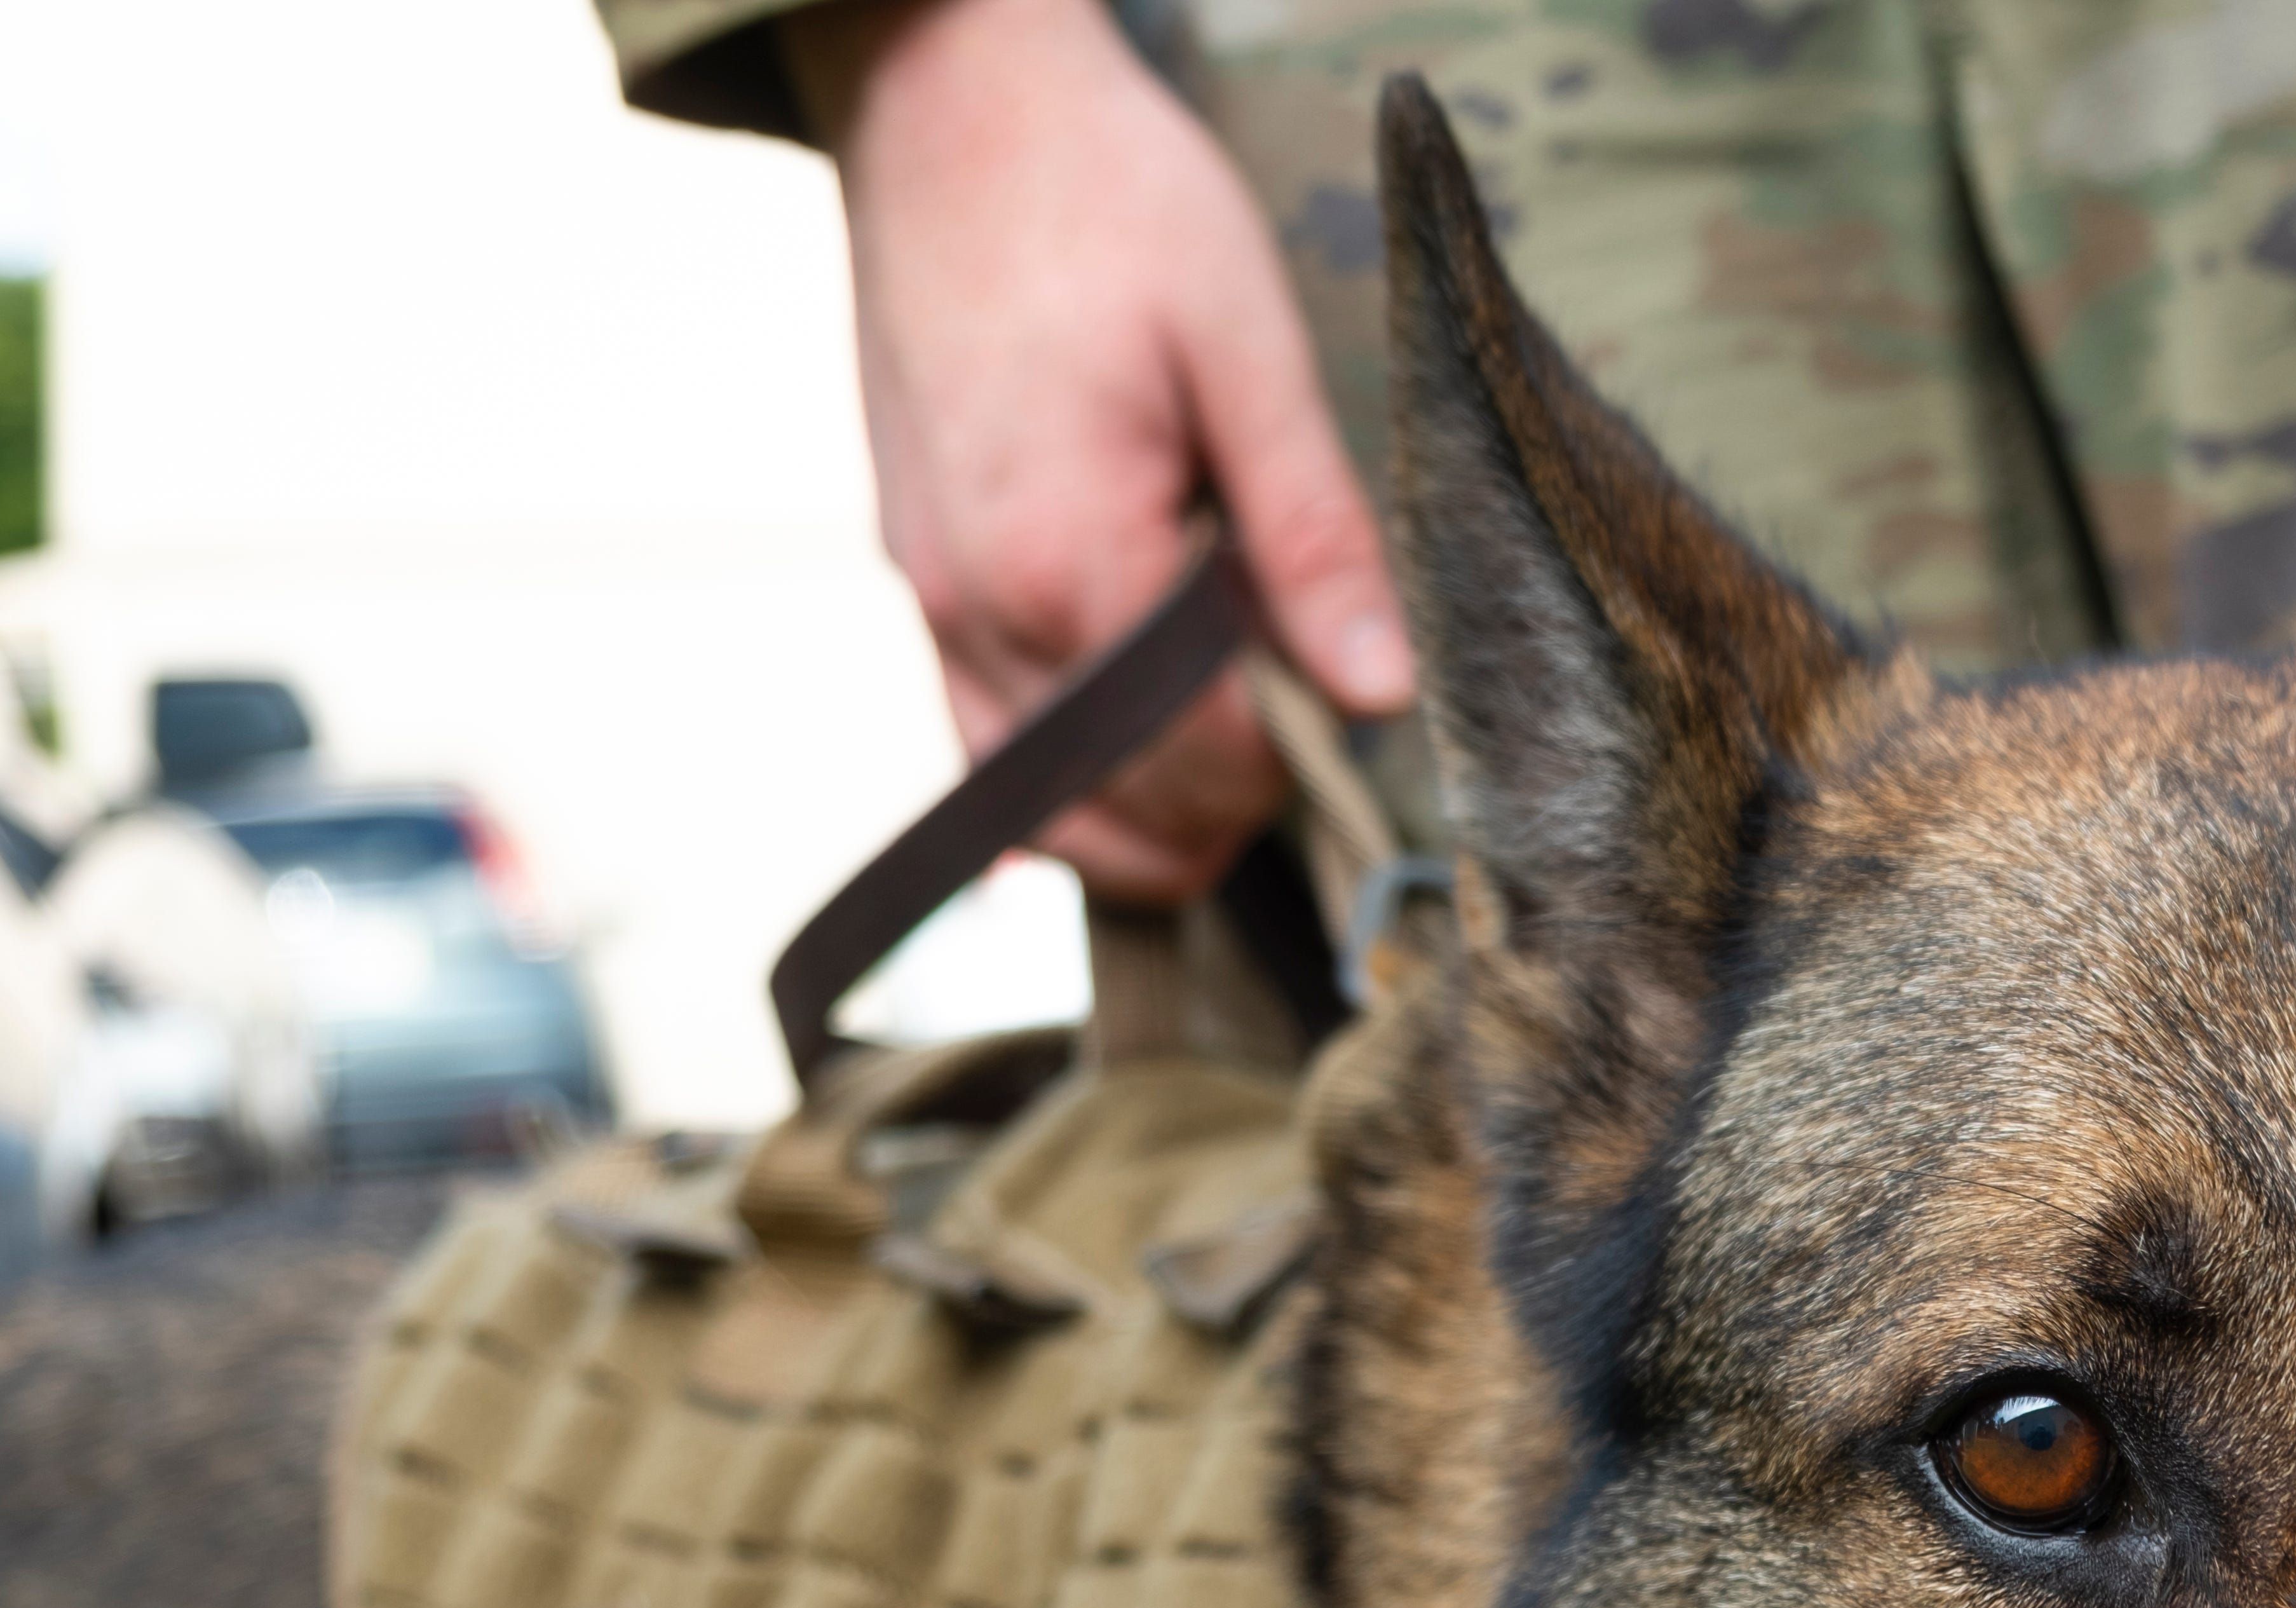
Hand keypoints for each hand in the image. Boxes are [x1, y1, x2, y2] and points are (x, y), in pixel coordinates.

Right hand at [790, 0, 1413, 902]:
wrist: (947, 104)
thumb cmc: (1108, 198)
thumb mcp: (1246, 344)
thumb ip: (1313, 534)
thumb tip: (1380, 691)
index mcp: (1070, 558)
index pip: (1207, 762)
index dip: (1300, 766)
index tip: (1359, 707)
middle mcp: (979, 609)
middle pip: (1128, 813)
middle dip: (1235, 804)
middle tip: (1312, 721)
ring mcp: (930, 605)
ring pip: (1046, 814)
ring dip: (1154, 815)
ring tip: (1240, 736)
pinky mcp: (915, 584)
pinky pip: (985, 749)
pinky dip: (1072, 784)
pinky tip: (1147, 752)